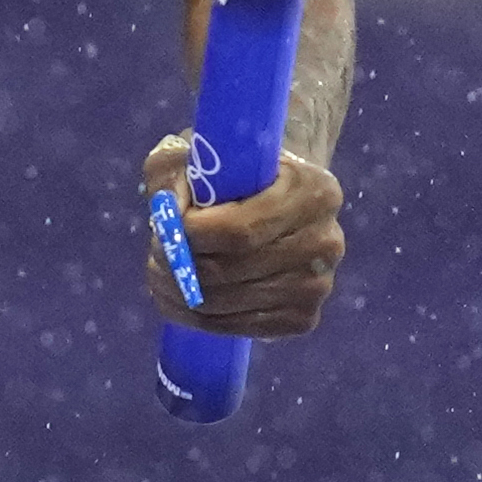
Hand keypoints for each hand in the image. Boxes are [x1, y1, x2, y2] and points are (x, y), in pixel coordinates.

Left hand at [142, 133, 344, 337]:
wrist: (277, 199)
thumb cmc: (236, 173)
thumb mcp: (203, 154)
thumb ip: (175, 172)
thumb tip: (166, 212)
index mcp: (312, 191)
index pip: (239, 230)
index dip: (191, 235)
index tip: (164, 225)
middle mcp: (326, 241)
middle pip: (233, 270)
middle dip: (180, 266)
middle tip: (154, 255)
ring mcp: (318, 286)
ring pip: (231, 303)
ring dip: (182, 293)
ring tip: (162, 273)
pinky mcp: (303, 318)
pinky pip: (241, 327)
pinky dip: (200, 319)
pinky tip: (181, 299)